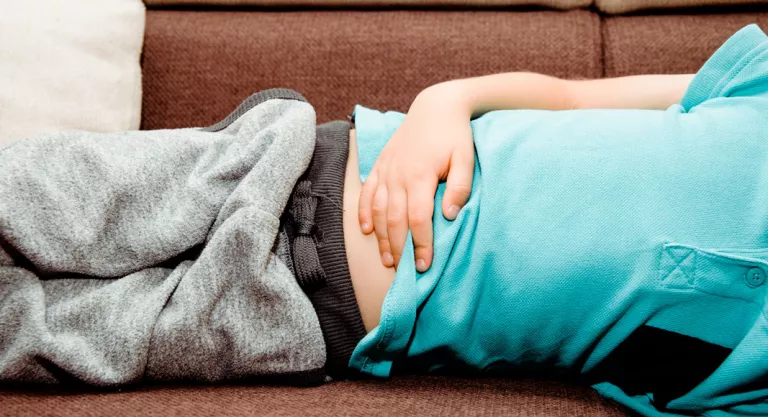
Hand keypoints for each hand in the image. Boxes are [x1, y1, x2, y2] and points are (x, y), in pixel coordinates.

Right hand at [358, 83, 475, 271]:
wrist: (435, 106)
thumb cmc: (454, 135)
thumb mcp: (465, 158)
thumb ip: (460, 187)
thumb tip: (449, 216)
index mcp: (420, 174)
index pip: (418, 218)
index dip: (420, 244)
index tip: (424, 265)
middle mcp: (398, 174)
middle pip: (394, 220)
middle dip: (400, 248)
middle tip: (405, 272)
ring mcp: (386, 170)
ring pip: (377, 210)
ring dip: (381, 237)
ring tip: (388, 260)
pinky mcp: (379, 165)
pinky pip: (367, 193)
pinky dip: (364, 213)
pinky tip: (367, 231)